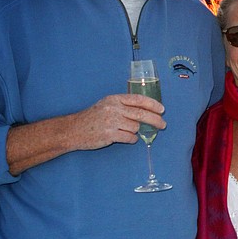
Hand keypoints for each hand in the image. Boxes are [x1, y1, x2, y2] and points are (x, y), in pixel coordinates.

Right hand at [7, 94, 166, 174]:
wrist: (74, 130)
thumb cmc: (93, 117)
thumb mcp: (107, 105)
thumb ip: (124, 105)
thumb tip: (146, 110)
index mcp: (114, 99)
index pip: (139, 99)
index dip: (153, 104)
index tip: (162, 109)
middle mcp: (114, 109)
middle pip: (141, 114)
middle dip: (155, 120)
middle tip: (163, 125)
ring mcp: (112, 122)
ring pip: (136, 127)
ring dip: (136, 131)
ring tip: (128, 131)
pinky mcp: (110, 135)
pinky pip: (130, 138)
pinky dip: (131, 139)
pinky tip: (125, 138)